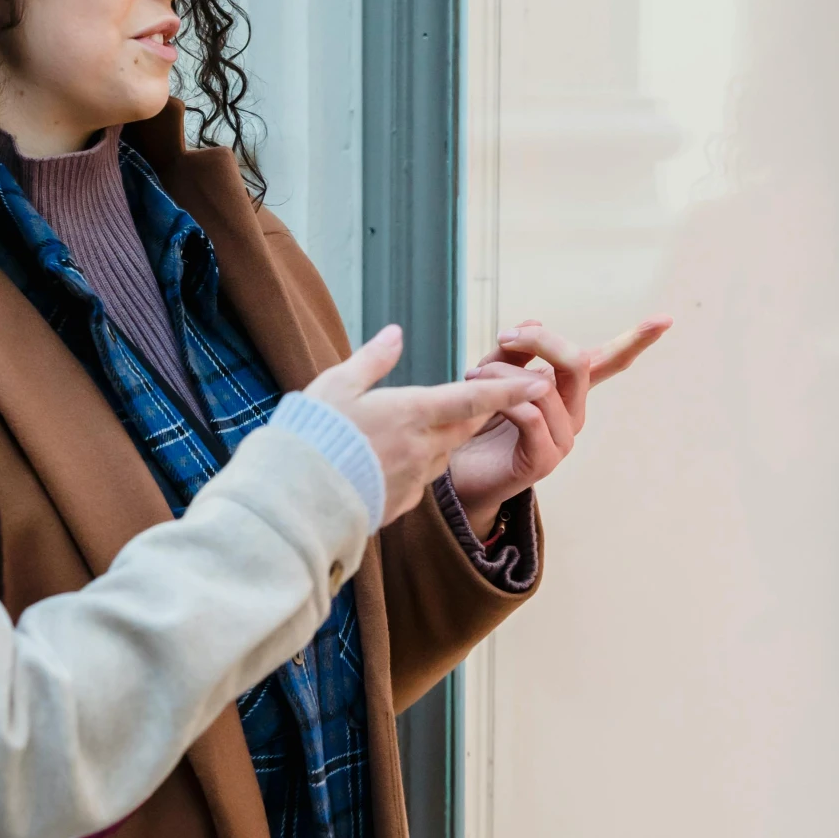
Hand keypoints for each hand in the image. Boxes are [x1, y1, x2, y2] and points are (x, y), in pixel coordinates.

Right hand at [303, 325, 552, 523]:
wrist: (296, 499)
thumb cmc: (313, 435)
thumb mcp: (337, 385)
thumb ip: (372, 360)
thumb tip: (395, 334)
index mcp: (412, 412)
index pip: (475, 398)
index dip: (511, 389)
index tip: (542, 382)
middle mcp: (423, 447)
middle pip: (466, 425)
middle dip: (477, 410)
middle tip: (480, 397)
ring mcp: (414, 479)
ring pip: (443, 452)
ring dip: (439, 438)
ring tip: (407, 430)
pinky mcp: (402, 503)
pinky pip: (419, 480)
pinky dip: (412, 466)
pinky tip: (383, 464)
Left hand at [446, 317, 671, 532]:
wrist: (458, 474)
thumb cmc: (478, 423)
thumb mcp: (492, 374)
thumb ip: (513, 351)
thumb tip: (534, 320)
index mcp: (566, 390)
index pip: (607, 361)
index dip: (636, 340)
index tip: (666, 319)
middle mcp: (572, 413)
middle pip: (579, 363)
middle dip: (542, 341)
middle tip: (503, 336)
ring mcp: (562, 438)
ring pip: (546, 387)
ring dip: (503, 373)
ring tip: (473, 375)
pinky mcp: (544, 460)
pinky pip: (531, 417)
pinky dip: (506, 400)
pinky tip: (484, 398)